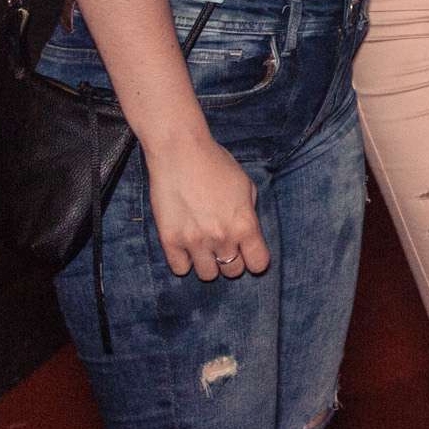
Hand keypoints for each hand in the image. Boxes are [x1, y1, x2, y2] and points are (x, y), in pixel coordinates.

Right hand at [145, 134, 266, 279]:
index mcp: (244, 224)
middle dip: (233, 261)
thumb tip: (247, 231)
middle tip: (226, 246)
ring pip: (207, 275)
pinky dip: (185, 261)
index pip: (258, 264)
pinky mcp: (170, 242)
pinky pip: (180, 268)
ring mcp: (194, 242)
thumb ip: (249, 212)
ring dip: (209, 263)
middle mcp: (221, 238)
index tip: (251, 253)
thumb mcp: (245, 185)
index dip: (257, 260)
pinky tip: (187, 245)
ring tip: (206, 246)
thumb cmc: (216, 164)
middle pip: (233, 271)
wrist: (180, 154)